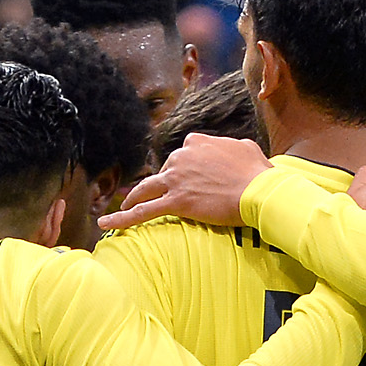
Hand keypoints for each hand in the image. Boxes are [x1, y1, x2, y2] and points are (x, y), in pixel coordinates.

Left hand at [99, 132, 271, 231]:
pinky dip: (123, 219)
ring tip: (125, 207)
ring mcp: (175, 179)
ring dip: (133, 197)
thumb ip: (230, 148)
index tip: (191, 177)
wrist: (259, 191)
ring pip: (146, 189)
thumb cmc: (257, 173)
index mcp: (196, 142)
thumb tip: (233, 152)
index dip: (186, 167)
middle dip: (166, 185)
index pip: (183, 152)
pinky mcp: (176, 202)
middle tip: (174, 199)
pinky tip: (107, 224)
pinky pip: (143, 211)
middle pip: (164, 171)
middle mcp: (181, 157)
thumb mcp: (245, 148)